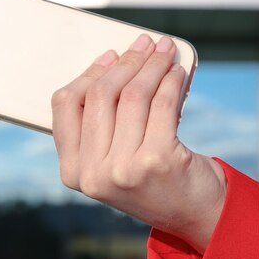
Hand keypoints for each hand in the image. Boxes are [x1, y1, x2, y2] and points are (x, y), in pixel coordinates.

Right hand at [51, 34, 226, 252]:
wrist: (193, 214)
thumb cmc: (152, 179)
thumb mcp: (110, 160)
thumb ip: (99, 125)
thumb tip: (113, 61)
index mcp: (72, 171)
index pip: (66, 104)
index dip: (89, 73)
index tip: (111, 54)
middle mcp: (93, 173)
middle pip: (101, 95)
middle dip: (127, 61)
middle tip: (145, 43)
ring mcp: (124, 169)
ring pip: (133, 94)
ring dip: (153, 65)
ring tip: (165, 52)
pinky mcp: (158, 160)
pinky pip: (163, 103)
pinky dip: (171, 81)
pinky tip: (177, 72)